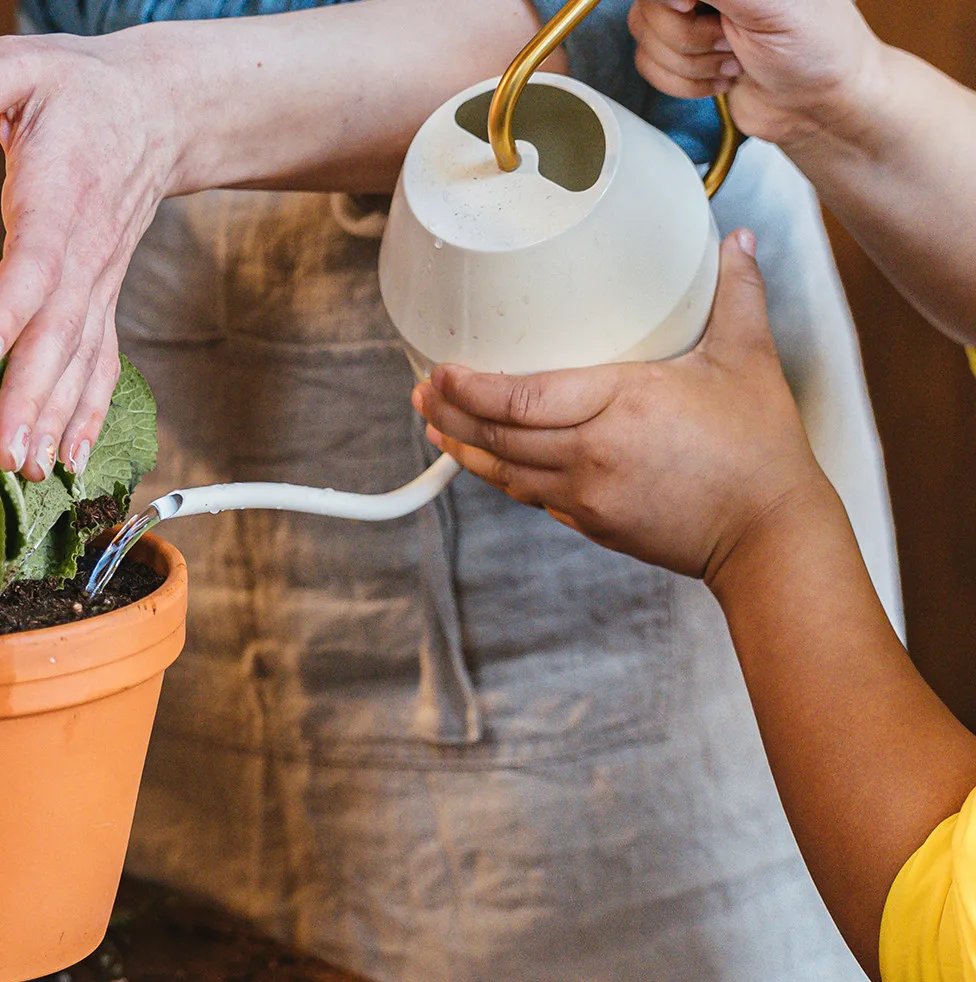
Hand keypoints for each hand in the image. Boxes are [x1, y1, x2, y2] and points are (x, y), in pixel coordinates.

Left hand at [0, 32, 183, 481]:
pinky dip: (87, 416)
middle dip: (31, 399)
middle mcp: (85, 257)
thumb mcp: (21, 64)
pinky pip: (100, 369)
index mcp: (60, 200)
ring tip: (30, 472)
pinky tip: (70, 460)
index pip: (35, 267)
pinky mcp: (102, 305)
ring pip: (79, 365)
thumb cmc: (76, 91)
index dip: (8, 314)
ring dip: (56, 422)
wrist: (153, 112)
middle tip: (4, 454)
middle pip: (58, 338)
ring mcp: (98, 288)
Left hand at [412, 232, 833, 589]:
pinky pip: (532, 495)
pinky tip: (486, 459)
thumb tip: (738, 240)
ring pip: (506, 473)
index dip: (470, 390)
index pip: (521, 398)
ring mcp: (586, 495)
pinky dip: (503, 475)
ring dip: (465, 449)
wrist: (767, 533)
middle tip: (421, 393)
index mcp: (619, 405)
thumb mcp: (748, 358)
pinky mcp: (591, 523)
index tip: (440, 373)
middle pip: (499, 437)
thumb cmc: (760, 449)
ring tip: (434, 426)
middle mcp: (590, 455)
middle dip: (451, 416)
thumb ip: (737, 293)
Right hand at [627, 0, 881, 149]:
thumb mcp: (769, 6)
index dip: (674, 1)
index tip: (694, 8)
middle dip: (690, 38)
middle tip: (733, 40)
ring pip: (645, 37)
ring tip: (734, 59)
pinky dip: (683, 83)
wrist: (815, 104)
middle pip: (649, 7)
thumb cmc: (812, 48)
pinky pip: (647, 64)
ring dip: (690, 64)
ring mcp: (691, 15)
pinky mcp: (683, 52)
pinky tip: (722, 76)